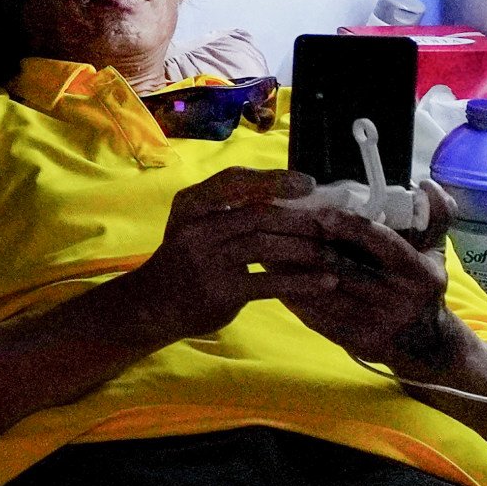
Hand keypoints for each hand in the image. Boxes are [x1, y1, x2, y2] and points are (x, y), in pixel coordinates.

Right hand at [106, 168, 356, 343]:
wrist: (153, 305)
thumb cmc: (185, 260)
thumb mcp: (194, 224)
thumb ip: (227, 209)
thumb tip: (283, 194)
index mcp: (191, 204)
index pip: (236, 181)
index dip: (275, 180)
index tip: (309, 184)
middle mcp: (196, 228)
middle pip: (257, 214)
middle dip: (299, 219)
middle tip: (331, 225)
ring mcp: (207, 260)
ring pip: (265, 246)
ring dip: (305, 249)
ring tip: (333, 254)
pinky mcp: (221, 291)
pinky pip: (269, 283)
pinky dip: (302, 281)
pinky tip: (326, 282)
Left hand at [271, 200, 462, 369]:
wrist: (424, 344)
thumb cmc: (422, 286)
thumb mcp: (435, 252)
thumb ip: (435, 216)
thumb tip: (425, 184)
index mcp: (418, 272)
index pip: (383, 244)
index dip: (352, 228)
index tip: (322, 212)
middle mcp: (398, 298)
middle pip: (346, 267)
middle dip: (309, 245)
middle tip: (278, 223)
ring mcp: (375, 322)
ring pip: (325, 291)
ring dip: (292, 268)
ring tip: (266, 246)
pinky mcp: (355, 340)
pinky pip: (316, 315)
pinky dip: (293, 294)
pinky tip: (273, 277)